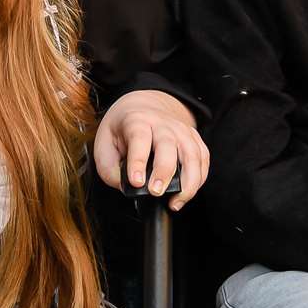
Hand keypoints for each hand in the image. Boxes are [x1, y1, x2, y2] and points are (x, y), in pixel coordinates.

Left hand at [91, 89, 207, 210]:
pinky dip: (200, 178)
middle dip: (164, 171)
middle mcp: (162, 123)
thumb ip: (109, 168)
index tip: (136, 182)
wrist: (144, 105)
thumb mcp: (103, 143)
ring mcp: (181, 130)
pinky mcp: (194, 138)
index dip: (138, 161)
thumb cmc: (123, 128)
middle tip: (156, 192)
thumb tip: (126, 188)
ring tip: (176, 201)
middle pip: (168, 146)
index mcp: (137, 121)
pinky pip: (203, 158)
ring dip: (188, 181)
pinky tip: (188, 192)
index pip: (139, 138)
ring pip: (192, 155)